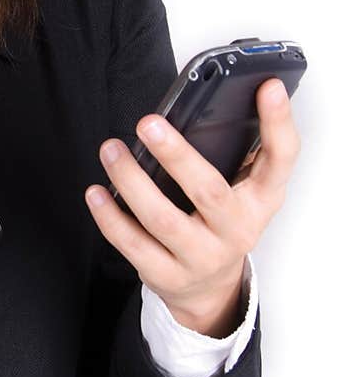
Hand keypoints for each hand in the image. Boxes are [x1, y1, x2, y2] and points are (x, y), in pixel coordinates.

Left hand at [84, 78, 301, 327]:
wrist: (211, 289)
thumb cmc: (222, 224)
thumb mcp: (243, 192)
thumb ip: (236, 153)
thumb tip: (204, 102)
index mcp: (260, 200)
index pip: (281, 159)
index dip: (278, 123)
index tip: (268, 87)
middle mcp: (237, 230)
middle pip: (209, 190)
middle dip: (176, 154)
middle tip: (148, 123)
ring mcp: (202, 257)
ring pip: (162, 219)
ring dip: (130, 181)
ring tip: (110, 150)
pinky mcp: (168, 276)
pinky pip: (133, 245)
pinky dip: (110, 217)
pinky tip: (96, 193)